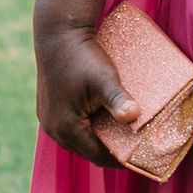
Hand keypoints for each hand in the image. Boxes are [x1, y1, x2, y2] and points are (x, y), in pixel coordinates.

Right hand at [34, 19, 139, 167]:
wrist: (58, 34)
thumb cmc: (82, 56)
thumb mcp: (104, 77)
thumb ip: (117, 99)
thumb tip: (133, 116)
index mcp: (66, 128)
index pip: (99, 156)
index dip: (122, 159)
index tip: (143, 157)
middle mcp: (54, 130)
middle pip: (89, 150)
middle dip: (113, 149)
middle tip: (138, 145)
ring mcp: (49, 121)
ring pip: (81, 139)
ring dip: (101, 138)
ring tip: (125, 132)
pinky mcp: (49, 110)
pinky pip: (73, 127)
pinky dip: (90, 127)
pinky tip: (106, 118)